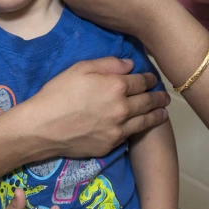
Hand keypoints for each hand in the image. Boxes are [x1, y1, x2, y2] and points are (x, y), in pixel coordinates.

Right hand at [16, 57, 168, 158]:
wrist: (43, 127)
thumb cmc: (58, 93)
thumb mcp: (80, 68)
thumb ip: (109, 64)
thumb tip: (130, 65)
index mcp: (117, 86)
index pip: (142, 81)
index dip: (149, 79)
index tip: (153, 79)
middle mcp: (123, 108)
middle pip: (148, 102)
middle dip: (158, 98)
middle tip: (165, 97)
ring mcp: (118, 129)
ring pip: (144, 121)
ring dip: (157, 116)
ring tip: (163, 113)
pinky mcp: (111, 145)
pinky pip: (129, 135)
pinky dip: (139, 129)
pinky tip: (141, 126)